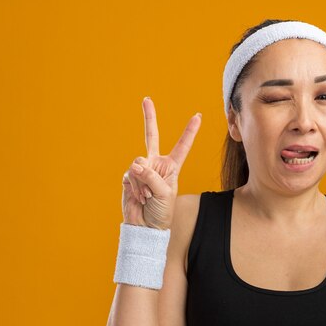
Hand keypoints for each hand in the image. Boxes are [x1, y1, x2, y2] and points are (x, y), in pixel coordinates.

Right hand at [122, 97, 201, 229]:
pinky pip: (130, 174)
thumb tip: (135, 164)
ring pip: (138, 162)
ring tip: (147, 196)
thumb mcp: (164, 194)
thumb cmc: (161, 212)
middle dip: (149, 118)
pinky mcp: (128, 176)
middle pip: (152, 136)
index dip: (189, 132)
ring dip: (142, 181)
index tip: (198, 116)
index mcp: (171, 167)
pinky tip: (139, 198)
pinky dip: (135, 187)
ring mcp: (141, 169)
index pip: (182, 146)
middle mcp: (156, 164)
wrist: (145, 226)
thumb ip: (151, 177)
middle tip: (147, 99)